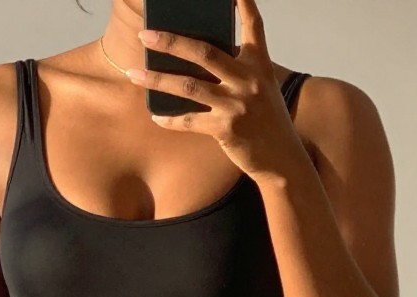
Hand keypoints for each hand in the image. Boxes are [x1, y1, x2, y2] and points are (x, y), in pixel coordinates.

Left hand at [127, 0, 302, 182]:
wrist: (282, 160)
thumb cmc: (266, 121)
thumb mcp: (261, 89)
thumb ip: (237, 70)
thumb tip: (196, 60)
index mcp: (259, 64)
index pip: (252, 24)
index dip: (242, 2)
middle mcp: (249, 79)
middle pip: (204, 52)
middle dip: (171, 42)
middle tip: (145, 35)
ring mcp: (237, 104)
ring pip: (189, 87)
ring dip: (158, 80)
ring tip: (134, 75)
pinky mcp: (227, 129)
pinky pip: (190, 121)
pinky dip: (171, 120)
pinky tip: (156, 116)